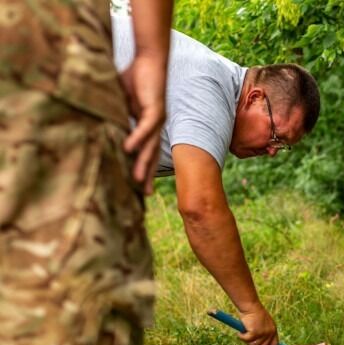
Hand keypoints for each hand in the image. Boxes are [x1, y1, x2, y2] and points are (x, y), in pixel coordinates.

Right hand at [119, 53, 166, 194]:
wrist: (149, 59)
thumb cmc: (134, 77)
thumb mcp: (119, 100)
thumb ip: (112, 114)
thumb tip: (96, 123)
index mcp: (147, 126)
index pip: (145, 151)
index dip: (142, 168)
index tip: (138, 186)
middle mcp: (155, 126)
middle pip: (151, 155)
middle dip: (148, 174)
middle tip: (145, 195)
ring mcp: (157, 119)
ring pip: (150, 146)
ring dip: (143, 163)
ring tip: (137, 180)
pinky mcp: (155, 109)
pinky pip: (145, 127)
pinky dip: (138, 138)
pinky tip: (129, 150)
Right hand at [237, 304, 277, 344]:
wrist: (250, 305)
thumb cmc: (253, 312)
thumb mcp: (261, 324)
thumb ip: (262, 334)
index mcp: (273, 329)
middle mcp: (270, 332)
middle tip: (246, 338)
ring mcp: (263, 333)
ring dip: (246, 340)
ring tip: (243, 332)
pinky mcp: (255, 333)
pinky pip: (246, 340)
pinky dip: (241, 336)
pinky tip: (239, 332)